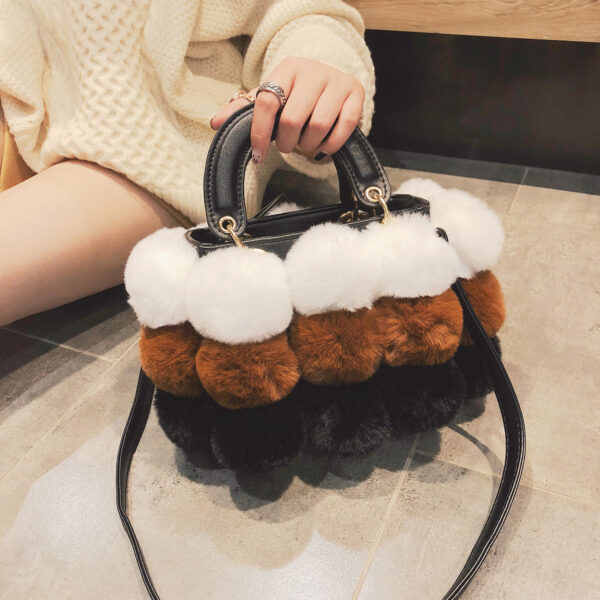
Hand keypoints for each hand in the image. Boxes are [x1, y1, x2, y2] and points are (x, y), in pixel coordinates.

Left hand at [210, 57, 364, 163]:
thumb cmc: (295, 95)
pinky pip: (343, 128)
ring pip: (318, 126)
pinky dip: (331, 146)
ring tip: (306, 145)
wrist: (331, 81)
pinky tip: (323, 147)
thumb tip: (216, 122)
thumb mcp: (269, 98)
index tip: (258, 156)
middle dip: (287, 143)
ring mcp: (336, 81)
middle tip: (287, 146)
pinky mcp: (356, 94)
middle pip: (292, 119)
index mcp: (286, 68)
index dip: (259, 134)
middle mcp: (312, 70)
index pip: (267, 103)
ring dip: (308, 146)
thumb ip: (243, 111)